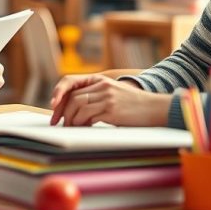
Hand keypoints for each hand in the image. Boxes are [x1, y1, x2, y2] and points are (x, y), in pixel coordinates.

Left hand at [49, 73, 168, 126]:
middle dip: (63, 112)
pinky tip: (85, 128)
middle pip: (73, 97)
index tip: (54, 109)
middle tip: (59, 124)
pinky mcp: (111, 110)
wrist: (156, 109)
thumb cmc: (135, 106)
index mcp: (101, 81)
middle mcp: (103, 86)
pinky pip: (89, 116)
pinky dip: (83, 124)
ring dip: (72, 120)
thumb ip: (97, 97)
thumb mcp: (115, 94)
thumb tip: (76, 112)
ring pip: (78, 107)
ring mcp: (107, 97)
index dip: (59, 96)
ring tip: (72, 128)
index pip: (71, 84)